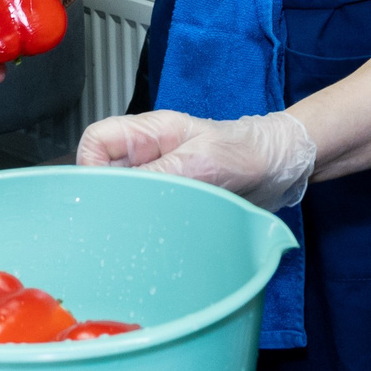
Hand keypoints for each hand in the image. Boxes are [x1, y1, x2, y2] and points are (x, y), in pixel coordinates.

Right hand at [75, 109, 316, 210]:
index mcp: (148, 133)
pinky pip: (145, 214)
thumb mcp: (202, 161)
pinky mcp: (172, 201)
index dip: (89, 166)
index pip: (96, 142)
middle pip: (104, 174)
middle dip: (109, 198)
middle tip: (123, 221)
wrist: (280, 168)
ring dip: (130, 216)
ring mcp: (159, 179)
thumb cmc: (246, 149)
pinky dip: (148, 227)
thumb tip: (118, 193)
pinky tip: (159, 238)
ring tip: (144, 231)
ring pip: (123, 198)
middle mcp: (147, 156)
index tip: (102, 194)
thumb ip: (159, 174)